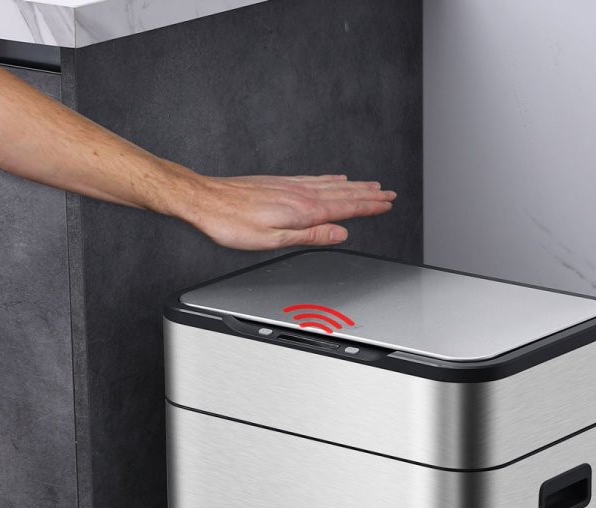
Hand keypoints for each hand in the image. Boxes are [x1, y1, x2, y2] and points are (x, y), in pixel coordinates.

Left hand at [176, 173, 395, 250]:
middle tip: (389, 194)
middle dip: (368, 195)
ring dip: (354, 187)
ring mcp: (290, 186)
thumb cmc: (232, 224)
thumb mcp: (273, 240)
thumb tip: (340, 235)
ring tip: (372, 186)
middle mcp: (299, 194)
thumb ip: (309, 236)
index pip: (344, 209)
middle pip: (343, 195)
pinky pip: (314, 180)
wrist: (205, 200)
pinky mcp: (279, 183)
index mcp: (302, 211)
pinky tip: (336, 180)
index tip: (387, 203)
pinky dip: (331, 180)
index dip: (368, 207)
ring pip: (331, 186)